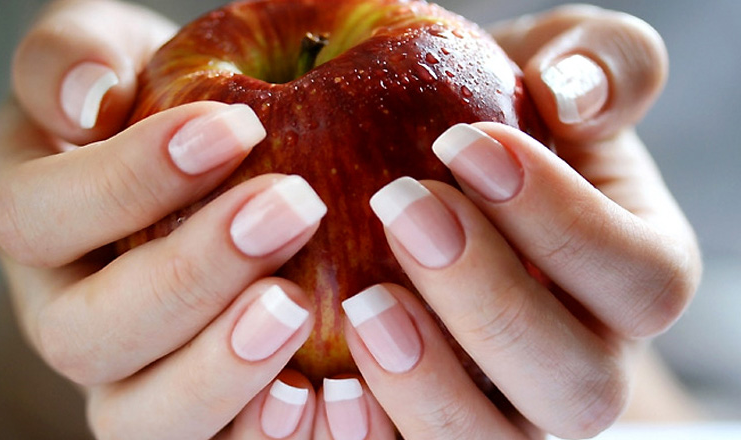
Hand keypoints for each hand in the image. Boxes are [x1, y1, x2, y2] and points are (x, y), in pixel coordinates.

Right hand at [0, 1, 324, 437]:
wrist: (204, 160)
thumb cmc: (153, 95)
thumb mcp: (105, 50)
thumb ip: (72, 56)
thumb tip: (81, 102)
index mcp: (29, 218)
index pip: (38, 217)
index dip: (126, 182)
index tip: (233, 129)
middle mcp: (65, 312)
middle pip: (87, 335)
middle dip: (189, 277)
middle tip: (291, 208)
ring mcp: (129, 373)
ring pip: (143, 417)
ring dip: (222, 370)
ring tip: (300, 307)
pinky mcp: (197, 405)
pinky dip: (265, 430)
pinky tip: (327, 390)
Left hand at [341, 5, 701, 438]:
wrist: (444, 185)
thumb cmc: (502, 124)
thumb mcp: (557, 71)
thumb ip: (602, 63)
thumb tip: (578, 91)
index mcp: (637, 278)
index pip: (639, 278)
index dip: (560, 219)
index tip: (465, 145)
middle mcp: (587, 362)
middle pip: (577, 384)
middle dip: (488, 302)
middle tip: (402, 210)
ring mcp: (514, 411)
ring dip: (430, 386)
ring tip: (363, 305)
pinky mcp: (444, 425)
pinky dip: (371, 431)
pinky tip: (322, 383)